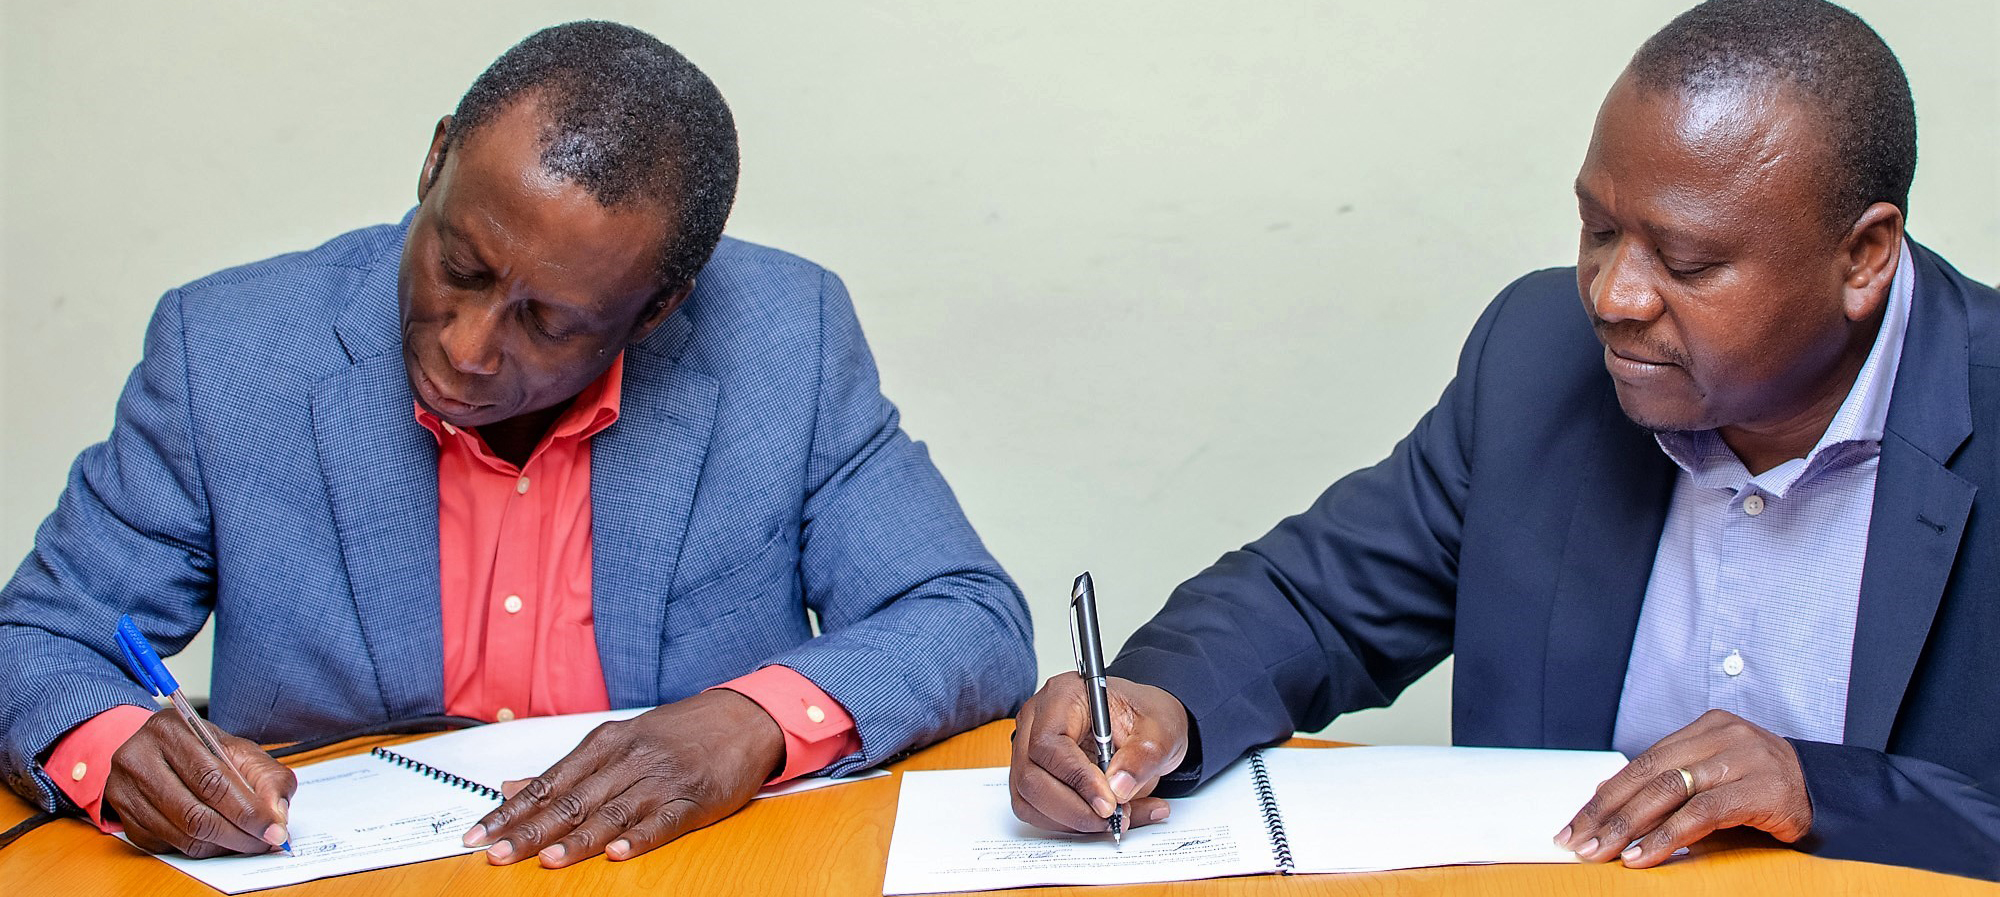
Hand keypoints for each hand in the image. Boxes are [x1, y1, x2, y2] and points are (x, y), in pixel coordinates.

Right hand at [105, 709, 295, 857]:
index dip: (247, 810)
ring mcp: (124, 789)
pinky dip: (197, 848)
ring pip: (179, 834)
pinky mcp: (122, 815)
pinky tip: (217, 841)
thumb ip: (266, 778)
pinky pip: (164, 845)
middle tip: (262, 843)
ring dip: (220, 845)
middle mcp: (138, 758)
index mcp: (171, 731)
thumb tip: (276, 816)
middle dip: (237, 834)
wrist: (160, 749)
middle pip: (193, 812)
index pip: (212, 779)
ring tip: (245, 842)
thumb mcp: (239, 750)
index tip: (273, 829)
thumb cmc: (204, 749)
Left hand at [462, 689, 783, 867]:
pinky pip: (663, 822)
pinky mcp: (694, 799)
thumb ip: (567, 769)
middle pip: (572, 801)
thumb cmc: (677, 733)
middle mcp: (629, 760)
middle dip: (530, 830)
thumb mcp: (619, 740)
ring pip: (612, 814)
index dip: (512, 810)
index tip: (479, 833)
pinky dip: (639, 839)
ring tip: (546, 860)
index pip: (548, 782)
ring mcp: (662, 780)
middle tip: (497, 853)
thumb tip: (510, 787)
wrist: (743, 718)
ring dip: (577, 840)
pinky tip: (618, 854)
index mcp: (607, 743)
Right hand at [1009, 672, 1189, 833]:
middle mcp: (1037, 721)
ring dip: (1072, 820)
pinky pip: (1037, 811)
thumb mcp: (1160, 731)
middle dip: (1074, 808)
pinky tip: (1102, 819)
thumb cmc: (1145, 718)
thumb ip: (1143, 756)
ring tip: (1117, 819)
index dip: (1076, 778)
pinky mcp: (1033, 776)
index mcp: (1063, 696)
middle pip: (1031, 776)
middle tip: (1114, 818)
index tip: (1108, 803)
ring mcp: (1029, 750)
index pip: (1049, 743)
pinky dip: (1070, 824)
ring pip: (1029, 799)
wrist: (1144, 727)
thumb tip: (1118, 789)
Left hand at [1556, 709, 1812, 867]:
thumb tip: (1605, 800)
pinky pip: (1702, 814)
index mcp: (1705, 727)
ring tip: (1603, 854)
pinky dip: (1667, 838)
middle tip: (1577, 843)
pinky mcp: (1762, 788)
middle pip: (1648, 774)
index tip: (1575, 824)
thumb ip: (1669, 786)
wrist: (1830, 795)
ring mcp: (1743, 758)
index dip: (1604, 796)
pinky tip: (1643, 857)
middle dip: (1606, 812)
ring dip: (1628, 828)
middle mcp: (1722, 735)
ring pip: (1669, 791)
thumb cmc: (1765, 790)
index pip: (1641, 762)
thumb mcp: (1713, 780)